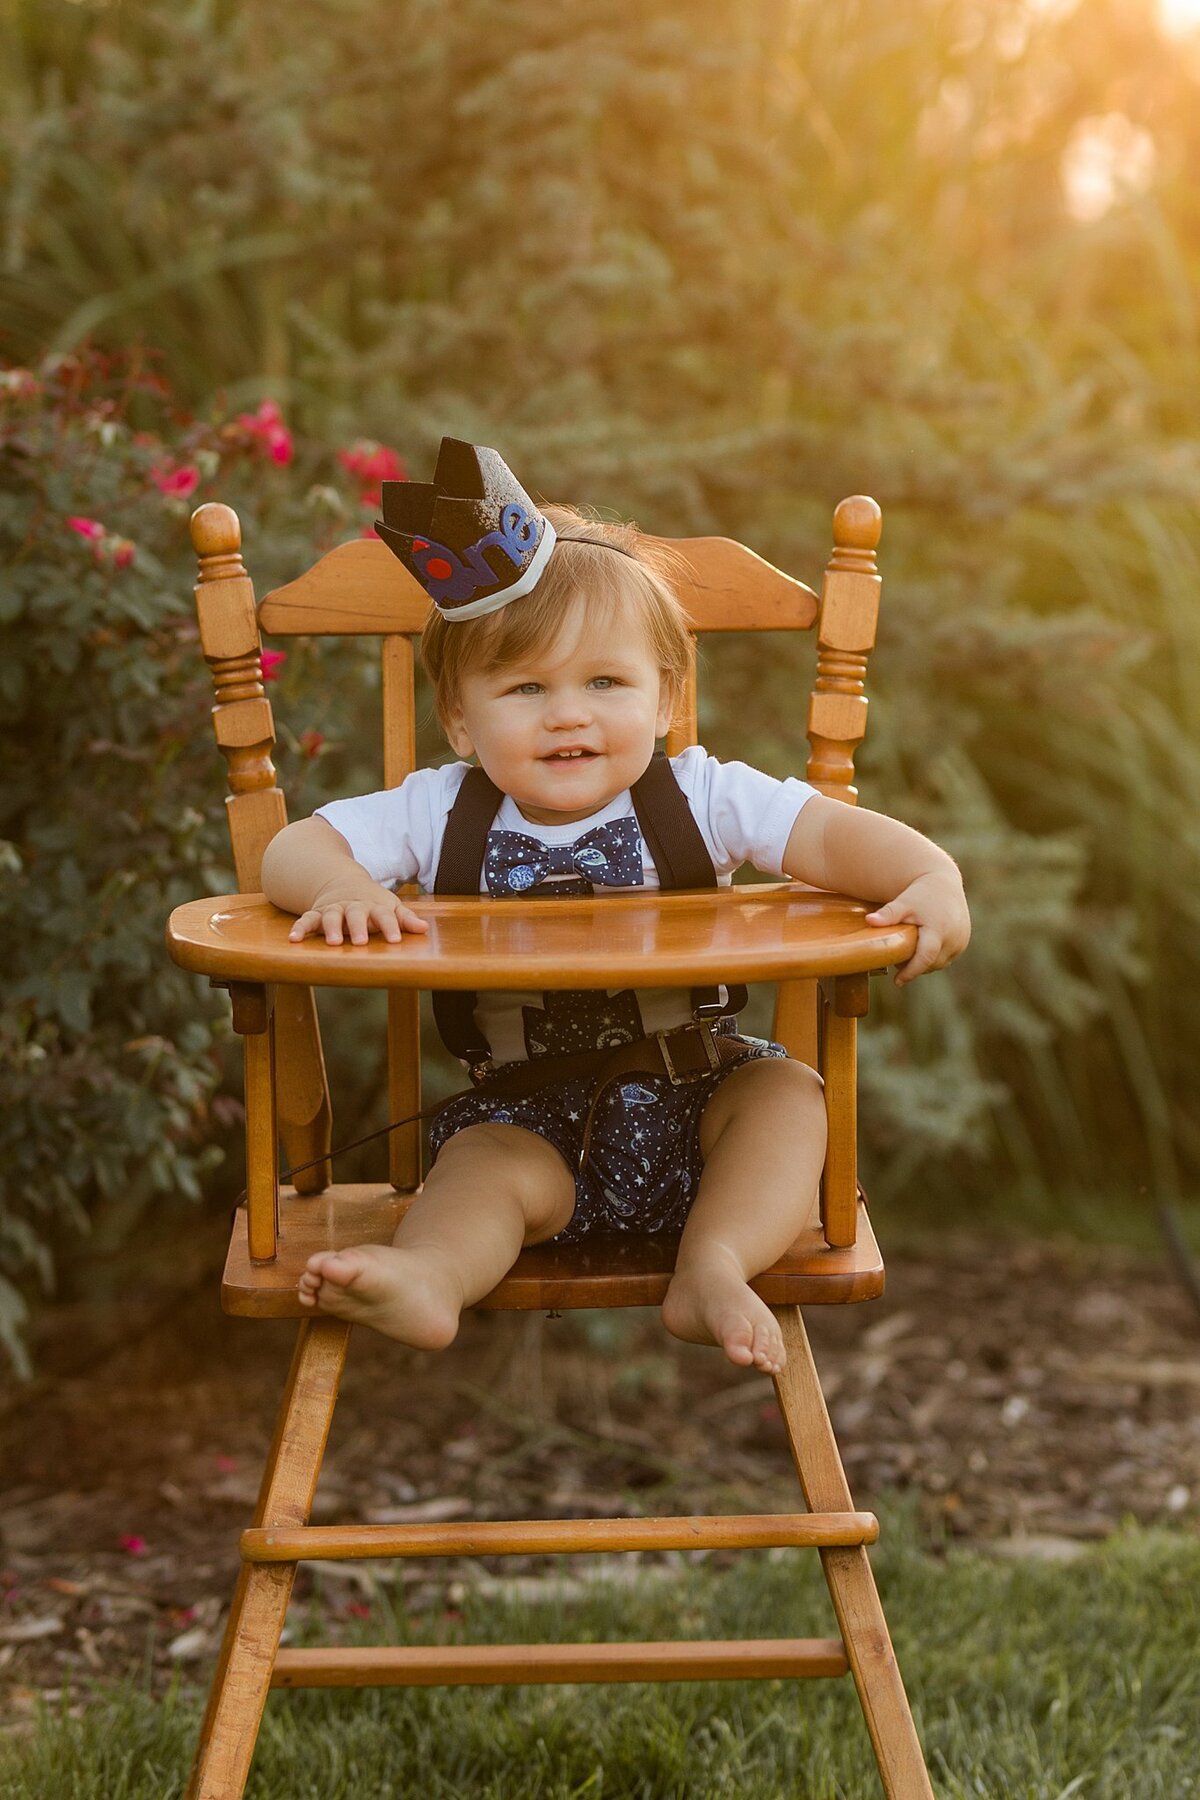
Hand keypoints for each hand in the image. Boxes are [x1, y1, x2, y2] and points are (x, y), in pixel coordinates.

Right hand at [288, 877, 429, 945]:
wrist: (342, 882)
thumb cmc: (372, 901)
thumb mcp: (390, 906)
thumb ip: (405, 919)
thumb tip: (425, 929)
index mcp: (374, 906)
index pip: (385, 915)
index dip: (391, 927)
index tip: (396, 940)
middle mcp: (353, 907)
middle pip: (356, 915)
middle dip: (358, 927)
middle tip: (360, 942)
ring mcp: (334, 909)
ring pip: (331, 917)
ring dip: (330, 929)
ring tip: (332, 943)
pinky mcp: (317, 913)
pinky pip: (306, 919)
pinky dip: (299, 928)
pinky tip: (294, 939)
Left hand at [864, 869, 969, 986]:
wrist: (943, 881)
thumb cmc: (920, 892)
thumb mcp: (904, 902)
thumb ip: (888, 914)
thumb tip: (869, 921)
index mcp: (939, 930)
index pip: (925, 958)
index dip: (911, 972)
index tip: (897, 982)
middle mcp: (954, 938)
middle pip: (931, 963)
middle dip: (914, 966)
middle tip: (896, 960)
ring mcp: (961, 941)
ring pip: (939, 963)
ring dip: (925, 964)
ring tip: (908, 953)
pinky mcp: (963, 942)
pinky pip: (946, 957)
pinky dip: (934, 957)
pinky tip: (921, 949)